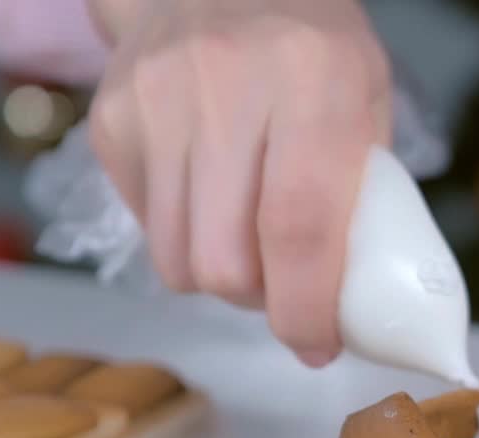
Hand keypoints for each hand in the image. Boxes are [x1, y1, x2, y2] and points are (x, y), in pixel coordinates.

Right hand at [87, 0, 390, 366]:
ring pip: (174, 258)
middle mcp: (225, 90)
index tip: (318, 346)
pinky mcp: (110, 119)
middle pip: (224, 260)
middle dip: (259, 302)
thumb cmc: (315, 49)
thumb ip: (364, 194)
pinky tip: (209, 200)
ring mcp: (155, 102)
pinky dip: (180, 238)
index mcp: (313, 85)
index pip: (298, 227)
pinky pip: (143, 225)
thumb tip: (352, 303)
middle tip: (287, 291)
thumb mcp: (368, 102)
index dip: (306, 308)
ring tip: (248, 248)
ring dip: (217, 278)